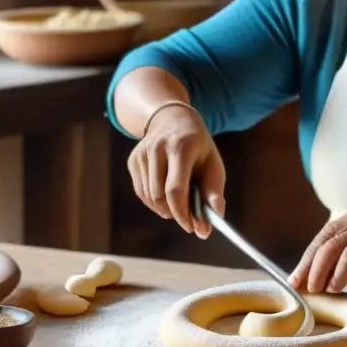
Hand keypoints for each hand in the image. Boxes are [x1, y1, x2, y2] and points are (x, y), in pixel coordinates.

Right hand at [127, 105, 225, 237]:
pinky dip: (154, 202)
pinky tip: (166, 195)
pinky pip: (141, 192)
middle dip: (175, 214)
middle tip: (188, 220)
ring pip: (149, 197)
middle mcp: (157, 148)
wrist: (173, 119)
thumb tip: (207, 227)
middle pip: (159, 196)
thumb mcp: (213, 164)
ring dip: (165, 210)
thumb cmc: (198, 147)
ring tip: (180, 204)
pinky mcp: (133, 160)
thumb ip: (213, 194)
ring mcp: (142, 153)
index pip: (175, 189)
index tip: (192, 227)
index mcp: (181, 146)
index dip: (182, 213)